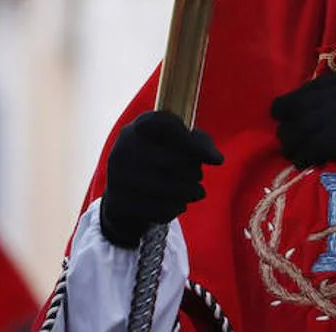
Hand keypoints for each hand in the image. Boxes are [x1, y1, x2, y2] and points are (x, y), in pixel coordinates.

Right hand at [100, 111, 223, 248]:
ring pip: (164, 187)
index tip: (216, 160)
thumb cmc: (159, 159)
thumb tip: (217, 159)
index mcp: (140, 126)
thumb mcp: (176, 143)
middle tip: (199, 178)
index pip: (168, 126)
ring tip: (197, 192)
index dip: (194, 143)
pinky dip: (173, 208)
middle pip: (171, 160)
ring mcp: (118, 175)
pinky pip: (155, 208)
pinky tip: (179, 205)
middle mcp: (124, 147)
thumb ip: (199, 142)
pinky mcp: (119, 202)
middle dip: (194, 172)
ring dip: (188, 192)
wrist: (124, 192)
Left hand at [271, 50, 335, 171]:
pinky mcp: (332, 138)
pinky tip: (305, 165)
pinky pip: (303, 148)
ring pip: (292, 130)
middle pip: (292, 107)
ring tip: (298, 156)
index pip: (312, 88)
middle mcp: (334, 93)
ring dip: (293, 144)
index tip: (302, 115)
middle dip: (291, 123)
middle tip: (296, 140)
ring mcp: (330, 115)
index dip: (303, 103)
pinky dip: (302, 158)